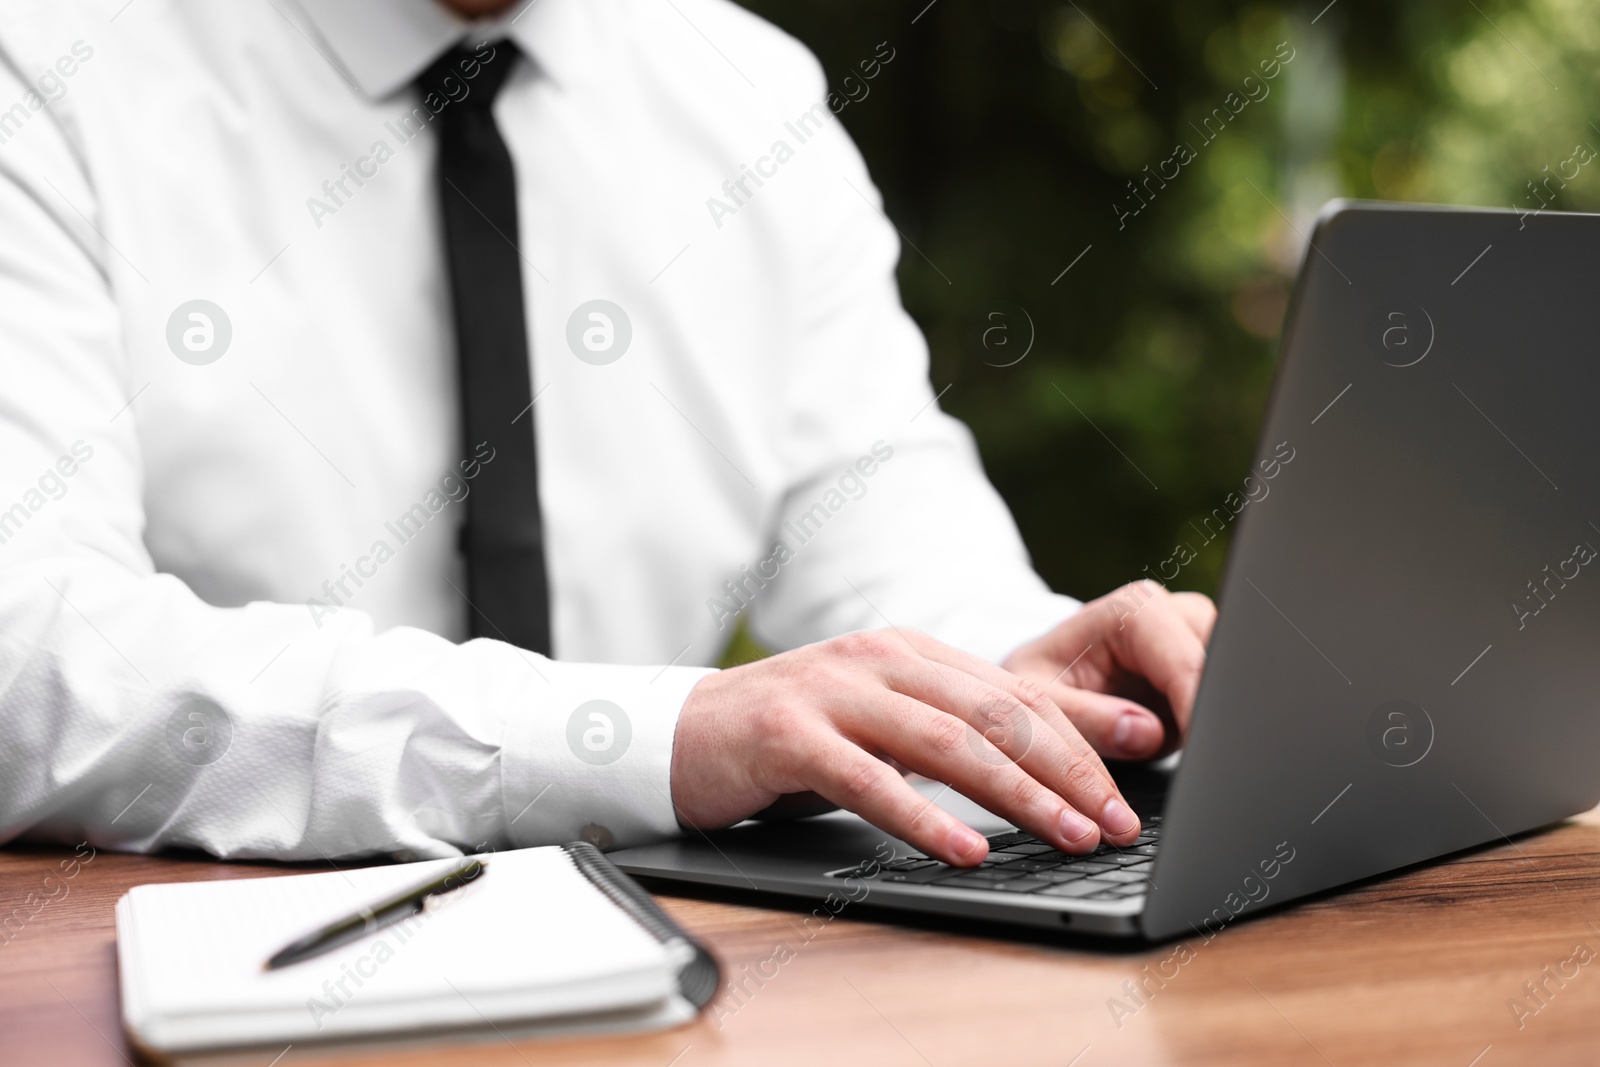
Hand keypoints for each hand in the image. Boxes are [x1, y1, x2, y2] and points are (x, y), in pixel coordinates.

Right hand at [669, 629, 1140, 866]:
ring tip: (1066, 834)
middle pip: (994, 711)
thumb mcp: (886, 718)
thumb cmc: (798, 733)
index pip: (1015, 690)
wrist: (686, 729)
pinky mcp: (790, 736)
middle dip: (1067, 767)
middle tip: (1116, 817)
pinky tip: (965, 850)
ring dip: (1016, 792)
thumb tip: (1052, 760)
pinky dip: (922, 817)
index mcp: (912, 651)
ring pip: (945, 741)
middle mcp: (880, 660)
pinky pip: (868, 780)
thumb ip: (957, 726)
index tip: (1140, 767)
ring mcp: (834, 694)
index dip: (1083, 729)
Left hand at [1002, 581, 1214, 761]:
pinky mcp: (1203, 675)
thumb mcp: (1039, 704)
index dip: (1200, 715)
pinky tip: (1187, 755)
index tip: (1204, 761)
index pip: (1189, 664)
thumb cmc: (1034, 686)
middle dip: (1211, 720)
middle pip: (1223, 670)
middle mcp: (1173, 616)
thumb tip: (1143, 732)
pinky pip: (1223, 706)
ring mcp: (1194, 642)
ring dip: (1209, 728)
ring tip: (1178, 762)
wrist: (1034, 685)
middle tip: (1199, 771)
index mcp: (1134, 610)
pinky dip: (1208, 734)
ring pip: (1231, 688)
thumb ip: (1086, 718)